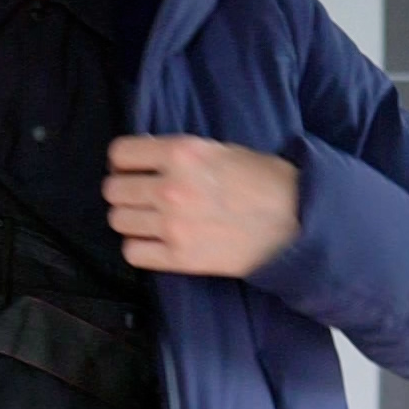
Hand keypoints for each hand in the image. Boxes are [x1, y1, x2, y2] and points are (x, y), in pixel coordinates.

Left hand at [103, 136, 299, 277]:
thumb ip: (177, 154)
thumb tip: (142, 159)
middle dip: (124, 191)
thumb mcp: (218, 150)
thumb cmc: (262, 180)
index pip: (120, 154)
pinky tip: (155, 241)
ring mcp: (172, 226)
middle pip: (113, 190)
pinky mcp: (179, 258)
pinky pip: (133, 252)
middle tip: (141, 196)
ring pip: (118, 221)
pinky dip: (139, 247)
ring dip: (130, 219)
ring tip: (149, 219)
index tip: (131, 168)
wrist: (294, 221)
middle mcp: (171, 188)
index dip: (123, 161)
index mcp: (181, 153)